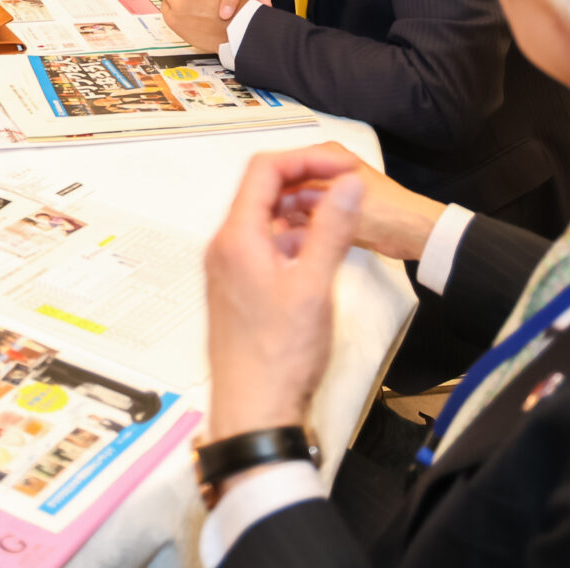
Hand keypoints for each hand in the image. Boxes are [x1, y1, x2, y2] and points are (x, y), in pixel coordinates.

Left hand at [205, 150, 362, 437]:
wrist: (254, 410)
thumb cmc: (278, 358)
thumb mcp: (315, 286)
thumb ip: (332, 229)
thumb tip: (346, 184)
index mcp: (236, 238)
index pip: (264, 170)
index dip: (305, 159)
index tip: (340, 165)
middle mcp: (224, 248)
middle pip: (260, 191)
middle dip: (304, 181)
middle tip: (343, 185)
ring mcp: (228, 268)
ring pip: (263, 219)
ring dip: (299, 211)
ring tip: (337, 218)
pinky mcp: (237, 288)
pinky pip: (262, 245)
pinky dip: (291, 238)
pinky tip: (318, 254)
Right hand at [270, 141, 446, 262]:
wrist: (417, 235)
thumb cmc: (385, 214)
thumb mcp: (341, 203)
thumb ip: (304, 200)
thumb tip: (272, 201)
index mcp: (328, 156)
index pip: (284, 165)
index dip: (270, 187)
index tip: (259, 211)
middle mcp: (325, 168)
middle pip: (287, 185)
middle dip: (276, 205)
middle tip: (266, 229)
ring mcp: (330, 192)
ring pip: (295, 203)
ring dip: (286, 219)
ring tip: (276, 239)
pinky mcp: (335, 213)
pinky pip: (307, 218)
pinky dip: (300, 229)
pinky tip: (293, 244)